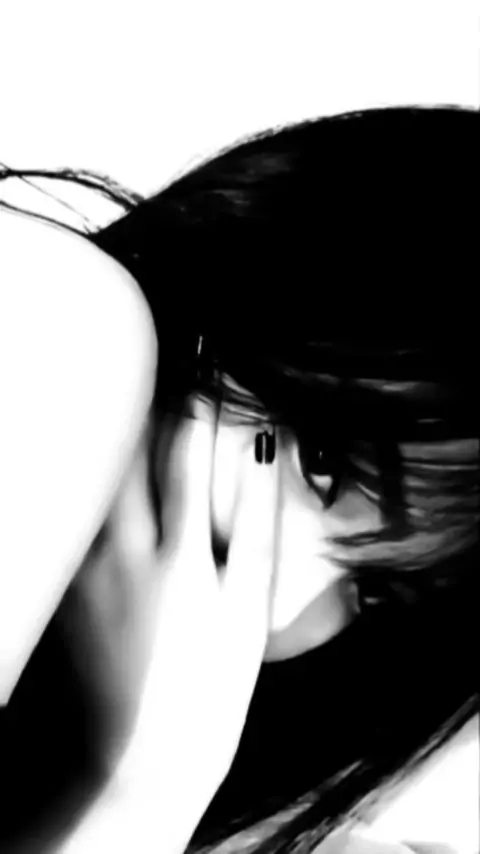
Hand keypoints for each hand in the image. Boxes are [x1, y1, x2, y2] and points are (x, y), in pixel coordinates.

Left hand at [117, 398, 279, 802]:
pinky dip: (90, 488)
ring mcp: (91, 574)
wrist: (146, 757)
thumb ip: (256, 533)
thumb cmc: (213, 690)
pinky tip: (99, 474)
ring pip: (96, 487)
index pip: (190, 463)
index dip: (201, 410)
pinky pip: (78, 523)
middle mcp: (127, 557)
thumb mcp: (249, 615)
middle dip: (143, 408)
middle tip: (157, 370)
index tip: (208, 368)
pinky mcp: (70, 593)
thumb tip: (262, 463)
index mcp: (181, 561)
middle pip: (129, 463)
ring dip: (113, 440)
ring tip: (126, 404)